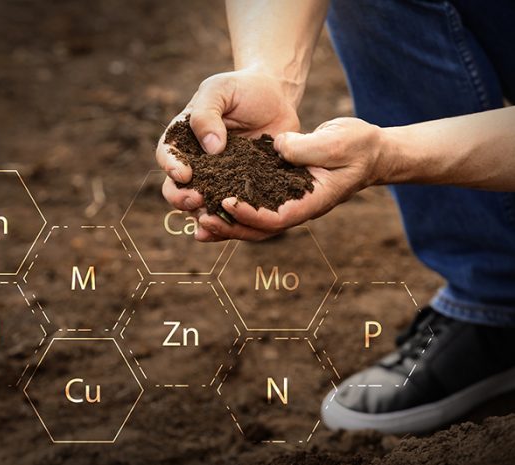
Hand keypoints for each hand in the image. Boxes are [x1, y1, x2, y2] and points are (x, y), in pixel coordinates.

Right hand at [155, 69, 300, 240]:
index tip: (184, 173)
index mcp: (182, 139)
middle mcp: (195, 164)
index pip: (167, 155)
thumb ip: (207, 114)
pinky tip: (234, 227)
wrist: (276, 99)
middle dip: (181, 198)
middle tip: (196, 199)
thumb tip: (211, 148)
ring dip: (202, 215)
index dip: (171, 167)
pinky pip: (230, 211)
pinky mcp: (240, 191)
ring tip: (213, 218)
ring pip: (200, 206)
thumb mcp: (219, 90)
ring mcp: (217, 181)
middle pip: (176, 189)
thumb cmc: (242, 90)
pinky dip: (229, 222)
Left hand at [196, 117, 383, 240]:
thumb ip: (307, 147)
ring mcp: (285, 201)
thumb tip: (279, 148)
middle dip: (228, 227)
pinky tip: (206, 203)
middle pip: (257, 229)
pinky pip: (250, 203)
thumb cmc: (357, 146)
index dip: (250, 214)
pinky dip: (228, 207)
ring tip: (194, 219)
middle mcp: (294, 207)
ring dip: (223, 222)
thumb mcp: (337, 141)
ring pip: (250, 222)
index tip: (226, 202)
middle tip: (201, 221)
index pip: (275, 218)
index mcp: (310, 202)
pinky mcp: (277, 189)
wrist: (367, 149)